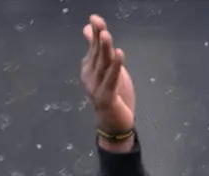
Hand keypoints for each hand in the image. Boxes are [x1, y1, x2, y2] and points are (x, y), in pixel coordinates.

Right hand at [80, 15, 136, 147]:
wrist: (114, 124)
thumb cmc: (113, 96)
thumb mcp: (108, 70)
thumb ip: (100, 51)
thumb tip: (89, 29)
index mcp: (89, 68)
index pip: (94, 47)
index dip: (96, 33)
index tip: (96, 18)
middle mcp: (89, 75)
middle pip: (97, 53)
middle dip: (99, 37)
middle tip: (98, 21)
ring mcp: (96, 86)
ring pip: (102, 65)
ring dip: (105, 49)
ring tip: (107, 35)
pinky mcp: (106, 97)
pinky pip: (111, 79)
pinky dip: (116, 66)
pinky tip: (120, 54)